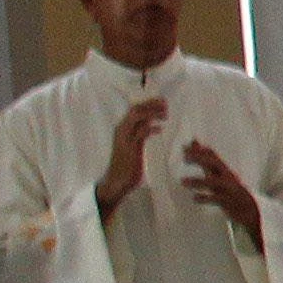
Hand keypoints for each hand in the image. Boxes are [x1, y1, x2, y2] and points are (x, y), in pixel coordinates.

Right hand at [94, 91, 170, 215]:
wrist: (117, 180)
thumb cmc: (126, 164)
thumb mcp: (133, 145)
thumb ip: (139, 134)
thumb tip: (150, 126)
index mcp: (122, 128)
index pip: (134, 109)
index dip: (148, 103)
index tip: (161, 101)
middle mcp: (122, 129)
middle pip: (136, 109)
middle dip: (151, 104)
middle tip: (165, 104)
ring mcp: (125, 137)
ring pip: (138, 117)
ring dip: (153, 113)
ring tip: (165, 115)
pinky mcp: (130, 147)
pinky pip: (141, 132)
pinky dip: (151, 128)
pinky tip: (160, 129)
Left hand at [181, 141, 264, 251]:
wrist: (248, 208)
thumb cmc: (229, 189)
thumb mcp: (219, 174)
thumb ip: (206, 161)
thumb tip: (194, 144)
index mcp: (224, 169)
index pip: (212, 155)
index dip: (199, 150)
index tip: (185, 147)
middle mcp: (226, 176)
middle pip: (214, 163)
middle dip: (200, 159)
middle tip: (185, 158)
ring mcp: (227, 188)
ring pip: (213, 182)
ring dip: (197, 181)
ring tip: (183, 181)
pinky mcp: (227, 202)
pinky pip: (215, 199)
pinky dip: (204, 198)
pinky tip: (195, 198)